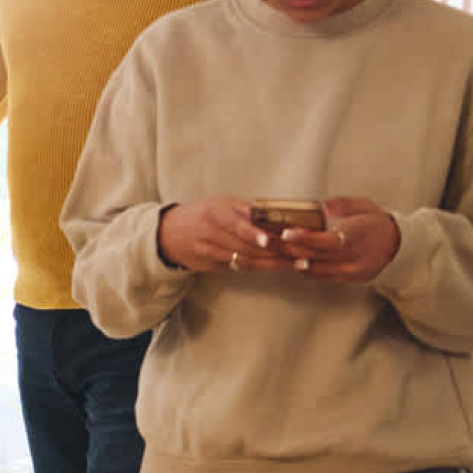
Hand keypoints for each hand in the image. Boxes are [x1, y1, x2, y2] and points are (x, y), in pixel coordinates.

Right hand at [156, 199, 296, 274]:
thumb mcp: (221, 204)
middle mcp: (211, 234)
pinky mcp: (213, 266)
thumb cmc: (201, 214)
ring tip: (300, 263)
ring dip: (275, 263)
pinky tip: (280, 267)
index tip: (271, 240)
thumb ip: (246, 210)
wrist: (168, 233)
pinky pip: (240, 267)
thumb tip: (278, 215)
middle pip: (248, 245)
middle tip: (304, 253)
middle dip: (278, 250)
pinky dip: (263, 268)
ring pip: (247, 260)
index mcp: (214, 213)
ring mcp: (211, 252)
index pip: (235, 224)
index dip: (253, 233)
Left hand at [276, 197, 402, 283]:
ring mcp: (354, 271)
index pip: (329, 240)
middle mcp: (357, 257)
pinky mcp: (350, 279)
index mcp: (360, 235)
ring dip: (294, 260)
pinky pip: (322, 277)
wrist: (399, 246)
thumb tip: (322, 205)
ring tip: (274, 250)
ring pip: (316, 269)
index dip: (306, 238)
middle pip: (317, 256)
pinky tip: (293, 260)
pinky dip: (306, 268)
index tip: (287, 232)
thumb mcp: (364, 206)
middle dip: (290, 248)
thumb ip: (343, 205)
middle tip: (268, 240)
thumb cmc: (376, 222)